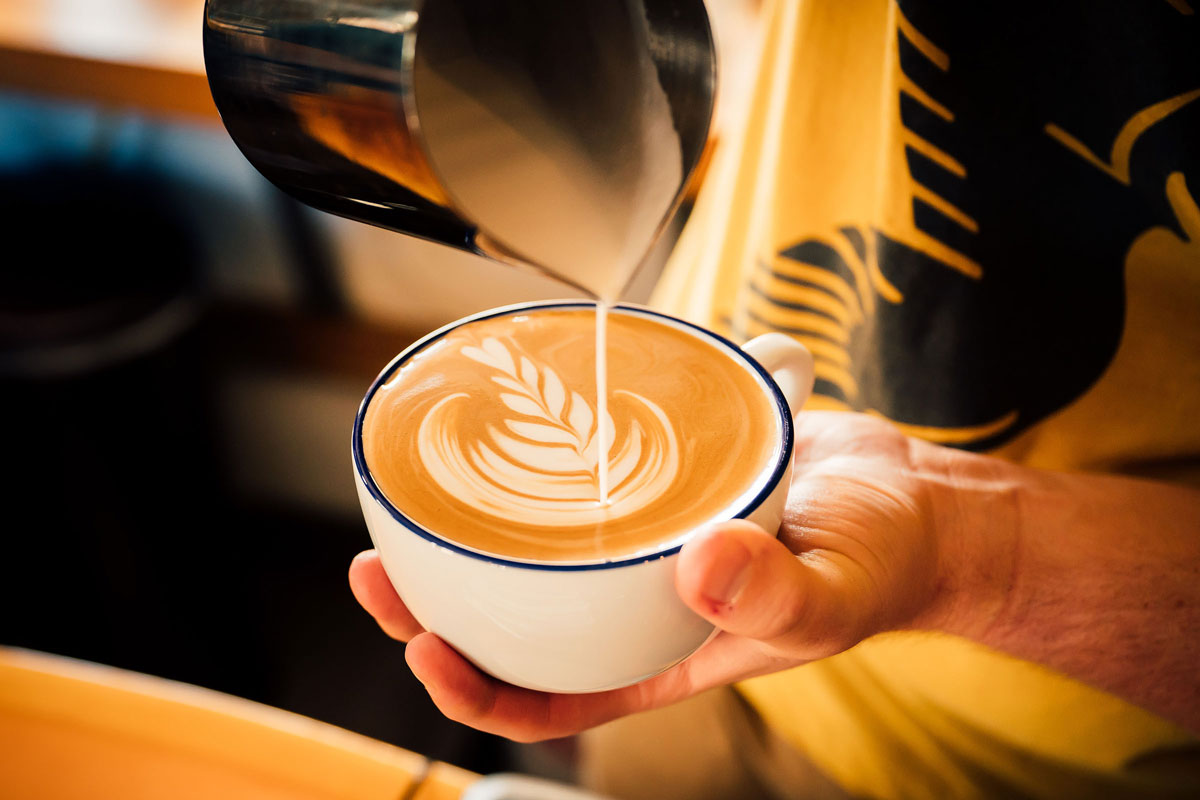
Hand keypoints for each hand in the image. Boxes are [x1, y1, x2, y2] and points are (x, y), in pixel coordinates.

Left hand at [349, 411, 998, 741]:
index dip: (475, 689)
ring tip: (403, 506)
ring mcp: (641, 539)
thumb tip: (697, 569)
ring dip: (462, 540)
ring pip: (532, 552)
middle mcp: (636, 600)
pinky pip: (579, 479)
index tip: (424, 648)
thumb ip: (776, 591)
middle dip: (433, 609)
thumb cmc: (881, 560)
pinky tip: (504, 431)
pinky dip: (536, 465)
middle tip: (376, 566)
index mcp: (665, 654)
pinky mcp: (656, 476)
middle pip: (514, 623)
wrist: (913, 498)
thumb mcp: (835, 590)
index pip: (550, 697)